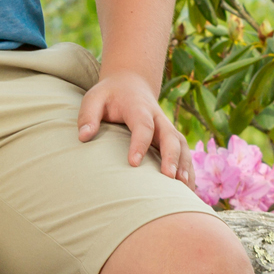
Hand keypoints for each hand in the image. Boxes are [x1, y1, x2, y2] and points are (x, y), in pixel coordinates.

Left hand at [76, 72, 194, 187]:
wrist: (131, 83)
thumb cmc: (109, 95)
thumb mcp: (94, 98)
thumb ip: (88, 115)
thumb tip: (83, 137)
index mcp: (138, 107)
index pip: (143, 125)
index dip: (140, 143)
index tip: (133, 163)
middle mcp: (158, 117)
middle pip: (170, 136)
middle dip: (172, 156)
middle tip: (168, 177)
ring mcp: (167, 127)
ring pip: (181, 145)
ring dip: (184, 165)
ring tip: (183, 187)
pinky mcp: (171, 136)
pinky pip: (184, 152)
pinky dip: (189, 169)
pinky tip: (188, 189)